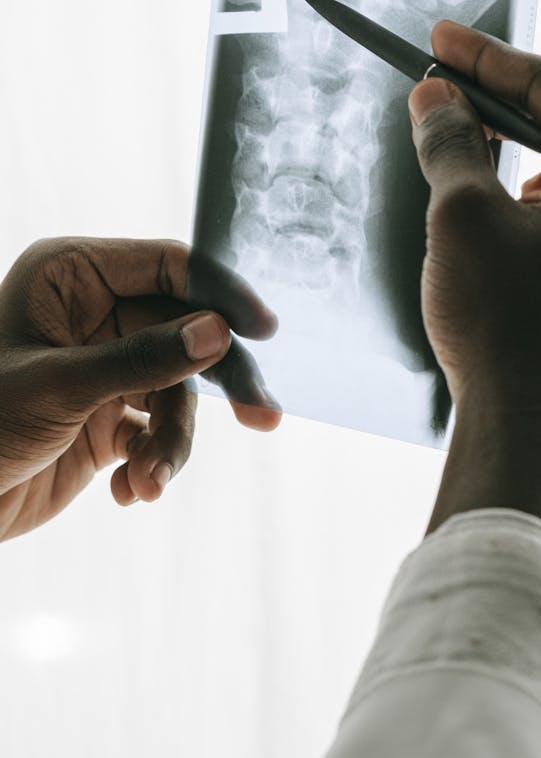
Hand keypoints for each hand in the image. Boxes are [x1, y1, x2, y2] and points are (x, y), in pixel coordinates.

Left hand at [0, 238, 280, 540]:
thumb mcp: (61, 387)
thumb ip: (144, 358)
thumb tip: (219, 331)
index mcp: (73, 276)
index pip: (169, 267)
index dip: (220, 294)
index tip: (263, 331)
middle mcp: (94, 313)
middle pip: (186, 331)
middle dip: (216, 382)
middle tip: (261, 415)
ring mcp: (105, 364)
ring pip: (177, 390)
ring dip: (172, 441)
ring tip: (149, 481)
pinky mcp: (107, 415)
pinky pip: (158, 429)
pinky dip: (152, 461)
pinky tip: (130, 490)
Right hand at [409, 23, 540, 555]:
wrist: (533, 426)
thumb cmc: (506, 324)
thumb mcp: (461, 214)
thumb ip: (450, 140)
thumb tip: (436, 96)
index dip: (483, 57)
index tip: (438, 38)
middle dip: (496, 100)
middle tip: (438, 83)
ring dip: (509, 149)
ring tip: (454, 142)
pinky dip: (526, 191)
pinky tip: (489, 201)